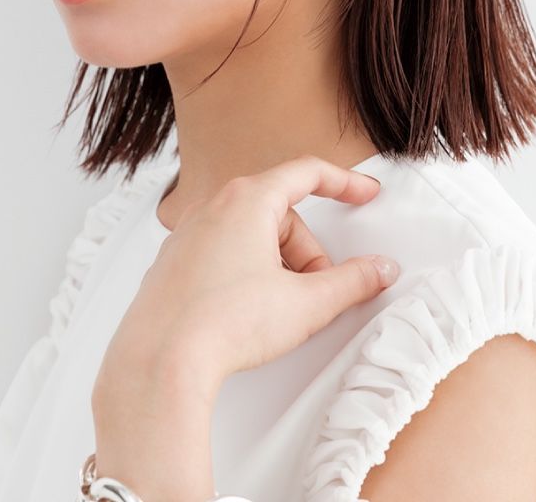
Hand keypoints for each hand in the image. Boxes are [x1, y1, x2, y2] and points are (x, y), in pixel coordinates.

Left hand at [95, 155, 399, 394]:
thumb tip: (376, 270)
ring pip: (252, 236)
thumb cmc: (220, 324)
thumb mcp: (306, 304)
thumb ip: (352, 282)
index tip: (364, 194)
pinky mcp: (174, 264)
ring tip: (278, 310)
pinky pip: (224, 255)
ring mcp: (188, 235)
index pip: (307, 173)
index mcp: (247, 201)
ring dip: (277, 266)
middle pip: (282, 215)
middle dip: (307, 253)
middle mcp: (212, 208)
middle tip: (316, 292)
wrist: (159, 363)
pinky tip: (247, 313)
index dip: (344, 183)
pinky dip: (246, 274)